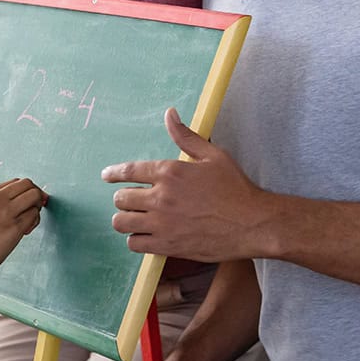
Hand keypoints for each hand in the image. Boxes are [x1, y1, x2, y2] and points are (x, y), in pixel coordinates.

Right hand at [0, 178, 45, 308]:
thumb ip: (1, 203)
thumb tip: (29, 199)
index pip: (17, 182)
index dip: (26, 192)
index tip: (26, 205)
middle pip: (28, 184)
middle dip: (36, 196)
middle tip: (32, 210)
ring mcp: (6, 211)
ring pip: (35, 196)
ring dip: (36, 209)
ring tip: (27, 223)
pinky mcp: (15, 226)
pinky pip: (34, 215)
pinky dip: (34, 222)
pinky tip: (24, 232)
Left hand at [101, 108, 269, 261]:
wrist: (252, 223)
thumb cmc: (235, 188)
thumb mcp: (212, 155)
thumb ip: (185, 136)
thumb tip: (170, 114)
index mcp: (169, 172)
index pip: (128, 171)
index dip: (113, 174)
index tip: (106, 176)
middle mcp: (161, 198)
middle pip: (121, 199)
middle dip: (122, 198)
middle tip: (130, 200)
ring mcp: (162, 224)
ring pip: (122, 223)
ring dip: (125, 219)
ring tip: (134, 218)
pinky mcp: (167, 246)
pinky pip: (135, 244)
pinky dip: (136, 239)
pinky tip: (145, 235)